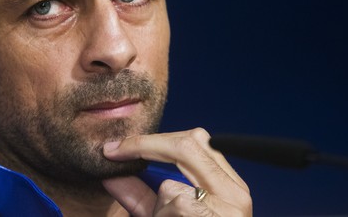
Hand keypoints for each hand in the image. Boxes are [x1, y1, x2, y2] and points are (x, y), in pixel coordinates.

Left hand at [102, 128, 251, 215]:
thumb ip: (140, 195)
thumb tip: (111, 174)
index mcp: (229, 185)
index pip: (196, 142)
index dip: (154, 139)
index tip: (119, 145)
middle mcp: (236, 194)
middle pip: (188, 144)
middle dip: (146, 145)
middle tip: (115, 151)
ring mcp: (228, 210)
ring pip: (170, 189)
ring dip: (157, 213)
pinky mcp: (208, 216)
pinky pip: (171, 210)